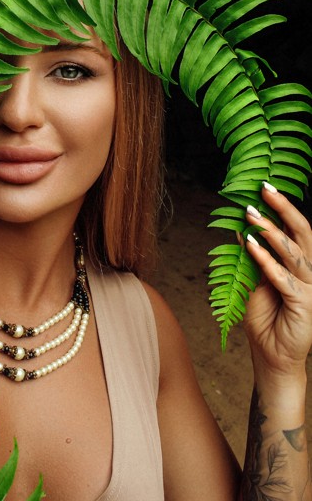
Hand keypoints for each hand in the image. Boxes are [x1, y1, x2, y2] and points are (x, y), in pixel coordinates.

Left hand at [242, 182, 311, 381]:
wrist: (272, 357)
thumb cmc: (265, 318)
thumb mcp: (252, 280)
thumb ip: (250, 257)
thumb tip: (238, 227)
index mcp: (299, 263)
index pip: (294, 229)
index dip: (281, 207)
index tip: (263, 186)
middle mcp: (309, 271)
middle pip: (301, 233)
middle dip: (283, 208)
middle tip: (265, 188)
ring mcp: (310, 287)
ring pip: (293, 252)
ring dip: (271, 232)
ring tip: (252, 215)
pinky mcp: (304, 304)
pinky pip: (285, 278)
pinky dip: (267, 261)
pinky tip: (251, 247)